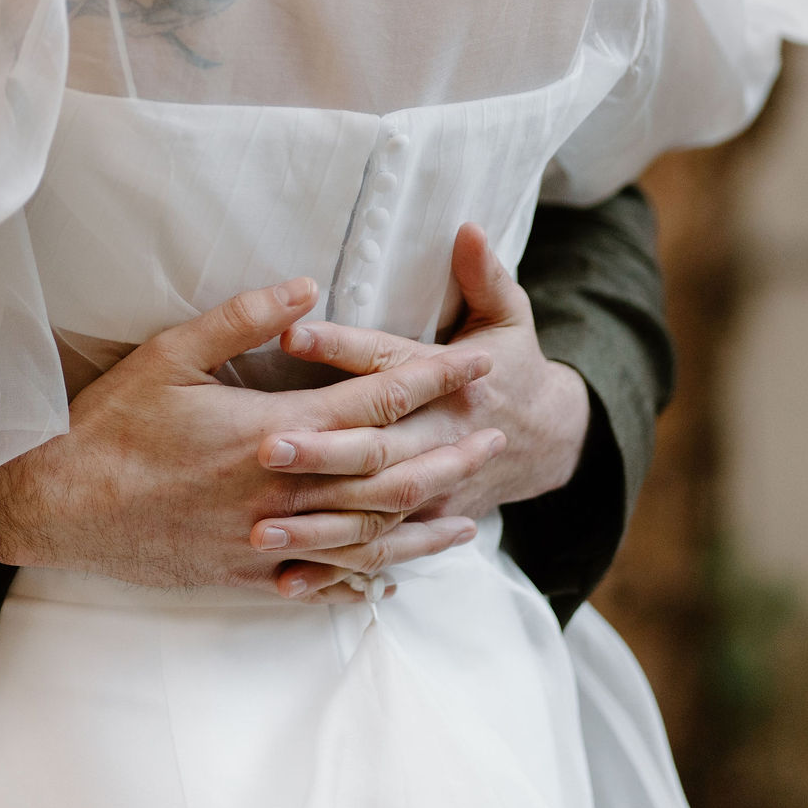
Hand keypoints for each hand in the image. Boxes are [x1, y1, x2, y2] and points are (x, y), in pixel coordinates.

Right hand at [0, 278, 506, 600]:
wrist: (58, 506)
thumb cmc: (110, 424)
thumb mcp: (170, 352)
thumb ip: (243, 317)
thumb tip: (307, 285)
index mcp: (270, 431)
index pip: (373, 403)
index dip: (430, 380)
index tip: (475, 363)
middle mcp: (281, 492)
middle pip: (387, 475)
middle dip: (446, 450)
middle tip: (496, 433)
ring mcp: (266, 541)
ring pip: (365, 537)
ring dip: (422, 522)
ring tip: (470, 510)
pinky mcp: (245, 576)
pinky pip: (321, 580)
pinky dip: (363, 576)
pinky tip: (391, 575)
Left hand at [253, 224, 590, 594]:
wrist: (548, 437)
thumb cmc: (511, 363)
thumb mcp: (508, 314)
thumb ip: (484, 275)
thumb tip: (468, 228)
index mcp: (453, 383)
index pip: (391, 363)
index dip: (344, 348)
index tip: (292, 335)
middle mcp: (443, 440)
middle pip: (378, 448)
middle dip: (323, 451)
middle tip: (263, 447)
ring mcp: (435, 491)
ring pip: (374, 513)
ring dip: (318, 523)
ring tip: (259, 526)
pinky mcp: (423, 524)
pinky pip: (377, 554)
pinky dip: (334, 570)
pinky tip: (285, 578)